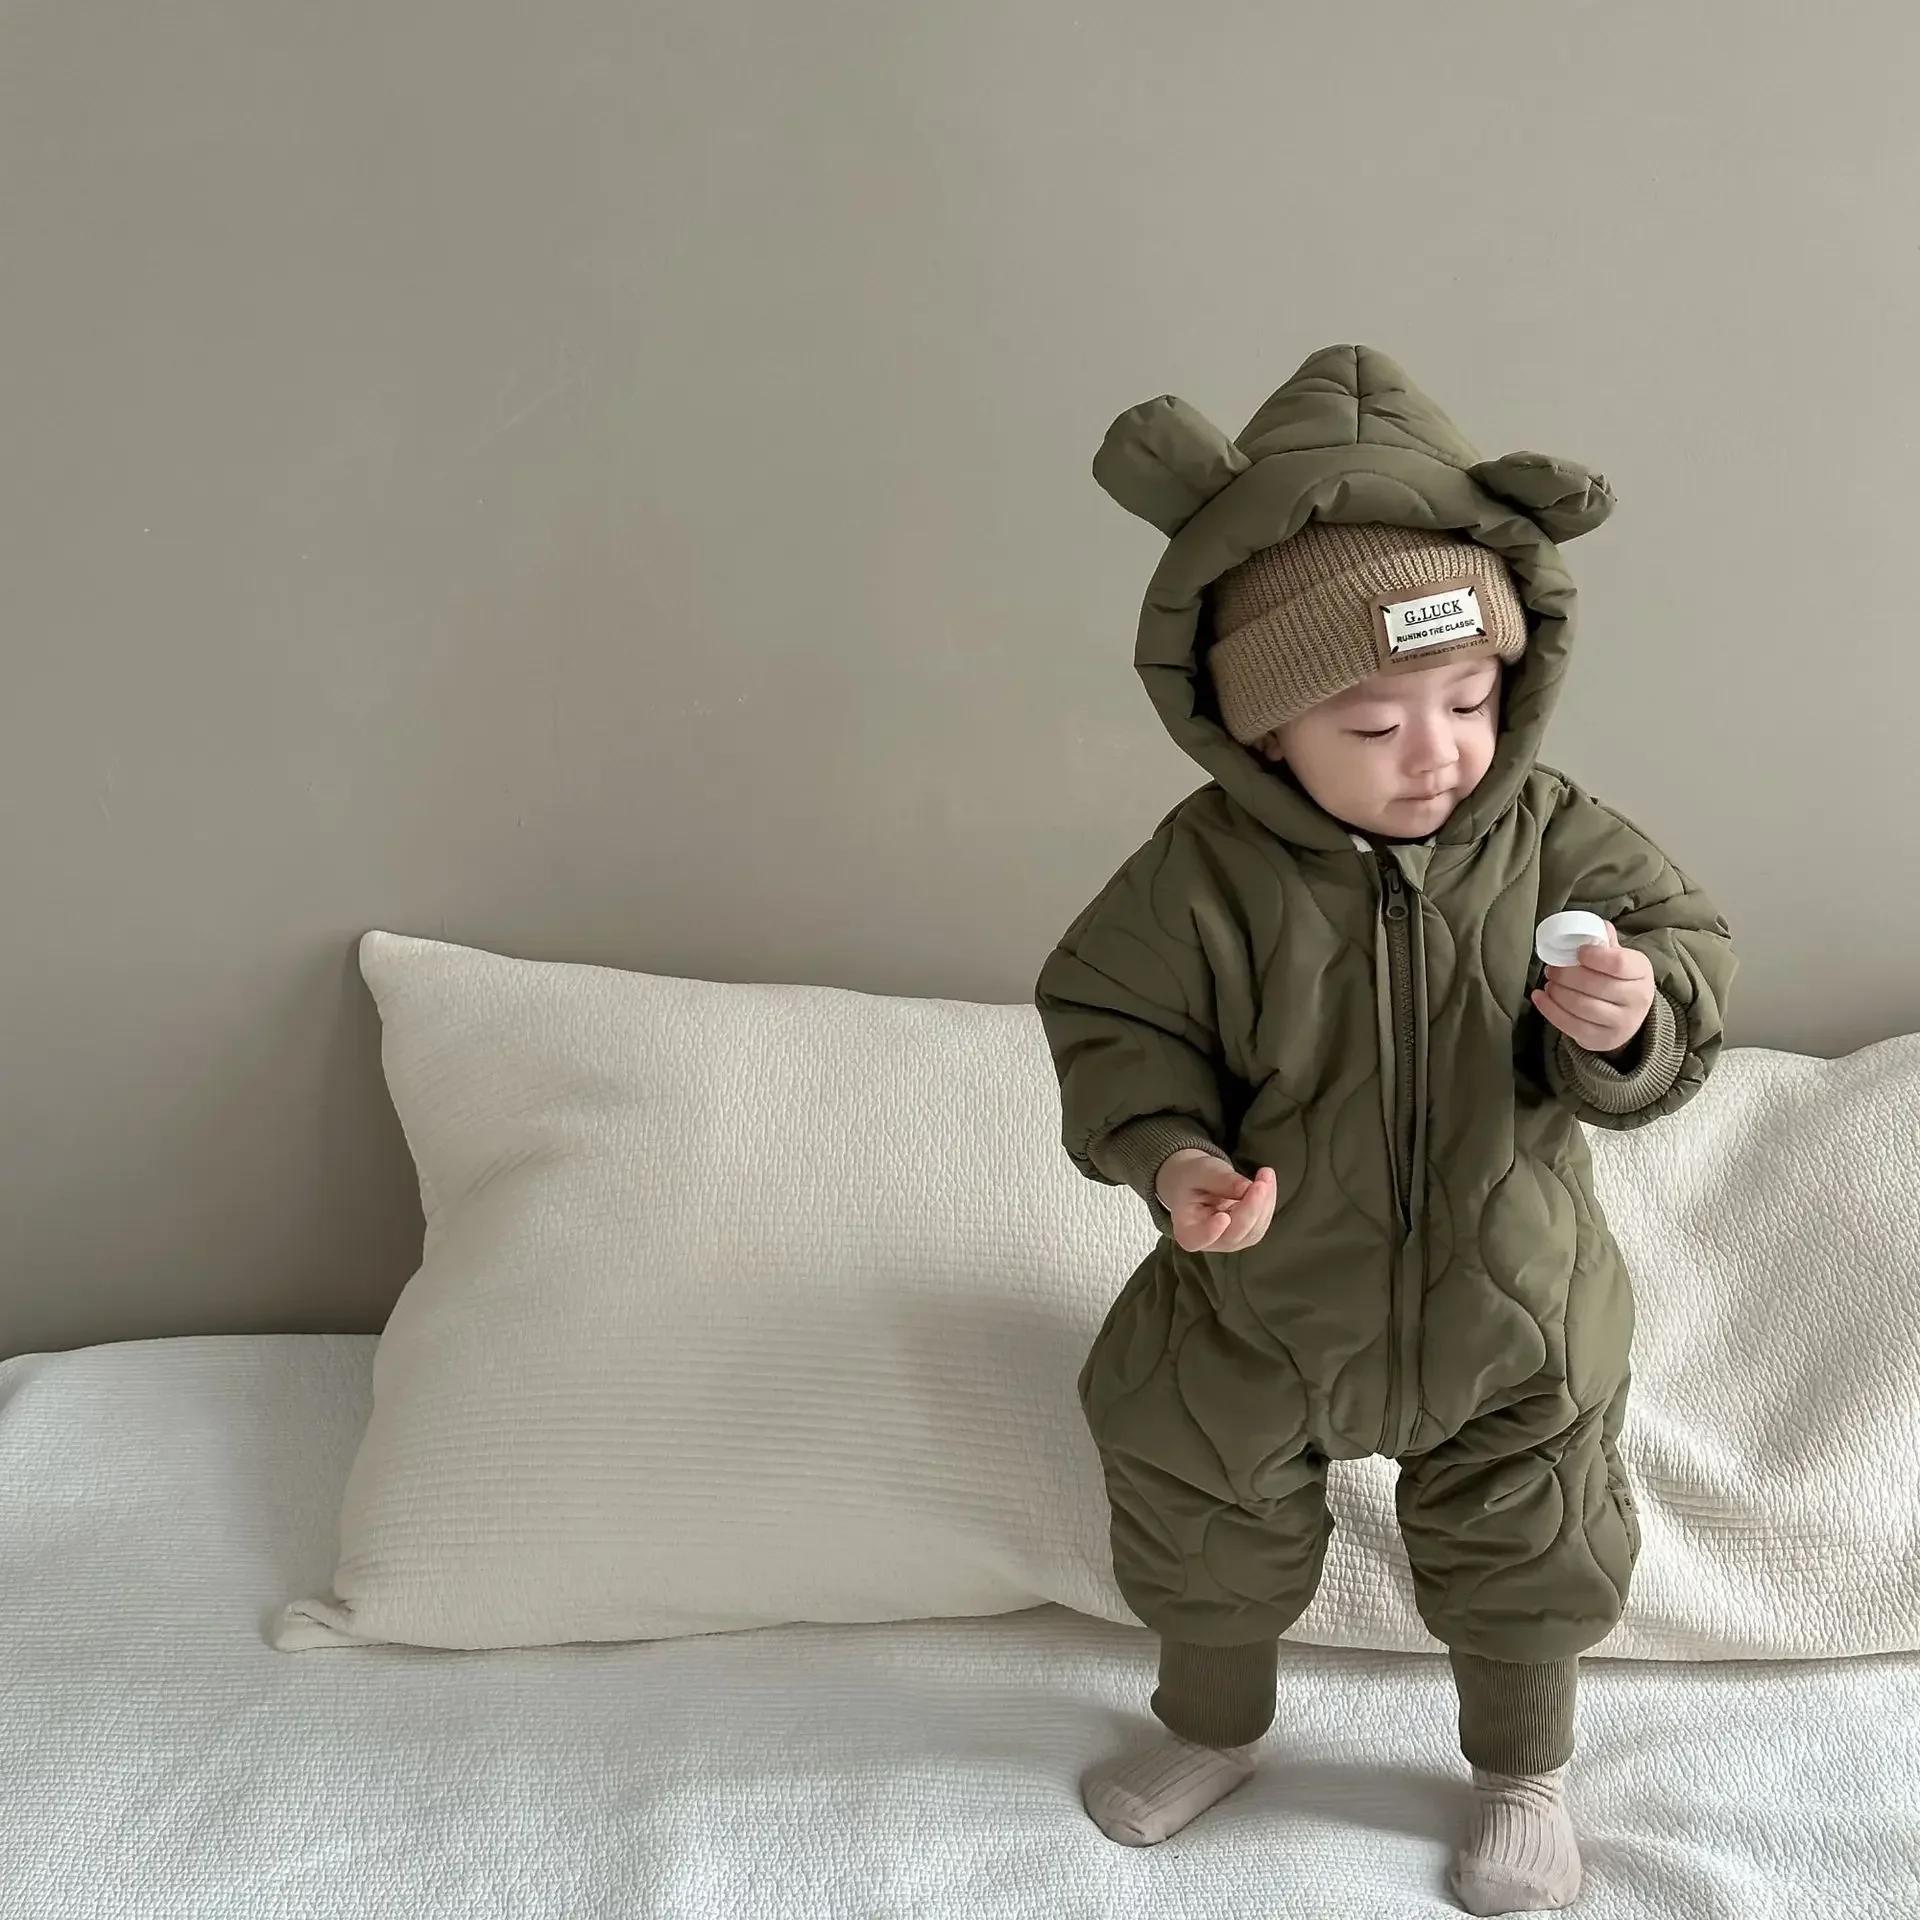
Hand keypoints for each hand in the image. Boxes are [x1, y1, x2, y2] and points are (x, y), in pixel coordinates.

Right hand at [1155, 1150, 1276, 1253]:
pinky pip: (1261, 1223)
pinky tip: (1266, 1181)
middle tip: (1261, 1182)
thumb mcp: (1200, 1171)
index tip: (1223, 1217)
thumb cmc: (1192, 1177)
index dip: (1210, 1232)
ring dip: (1264, 1202)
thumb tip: (1246, 1188)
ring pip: (1253, 1230)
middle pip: (1234, 1234)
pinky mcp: (1245, 1234)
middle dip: (1251, 1208)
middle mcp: (1209, 1242)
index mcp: (1187, 1229)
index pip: (1196, 1239)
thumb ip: (1220, 1180)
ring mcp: (1229, 1241)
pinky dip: (1267, 1201)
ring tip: (1265, 1174)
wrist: (1196, 1180)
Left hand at [1531, 921, 1655, 1054]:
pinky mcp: (1602, 1039)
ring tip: (1549, 982)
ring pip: (1582, 1006)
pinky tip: (1539, 997)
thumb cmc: (1619, 981)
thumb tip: (1596, 925)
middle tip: (1552, 968)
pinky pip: (1570, 1025)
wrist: (1628, 1019)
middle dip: (1567, 975)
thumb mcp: (1621, 960)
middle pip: (1596, 985)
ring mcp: (1621, 1023)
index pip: (1619, 963)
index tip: (1578, 951)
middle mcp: (1637, 999)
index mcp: (1642, 972)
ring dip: (1558, 991)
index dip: (1594, 956)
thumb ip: (1607, 943)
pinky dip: (1549, 1009)